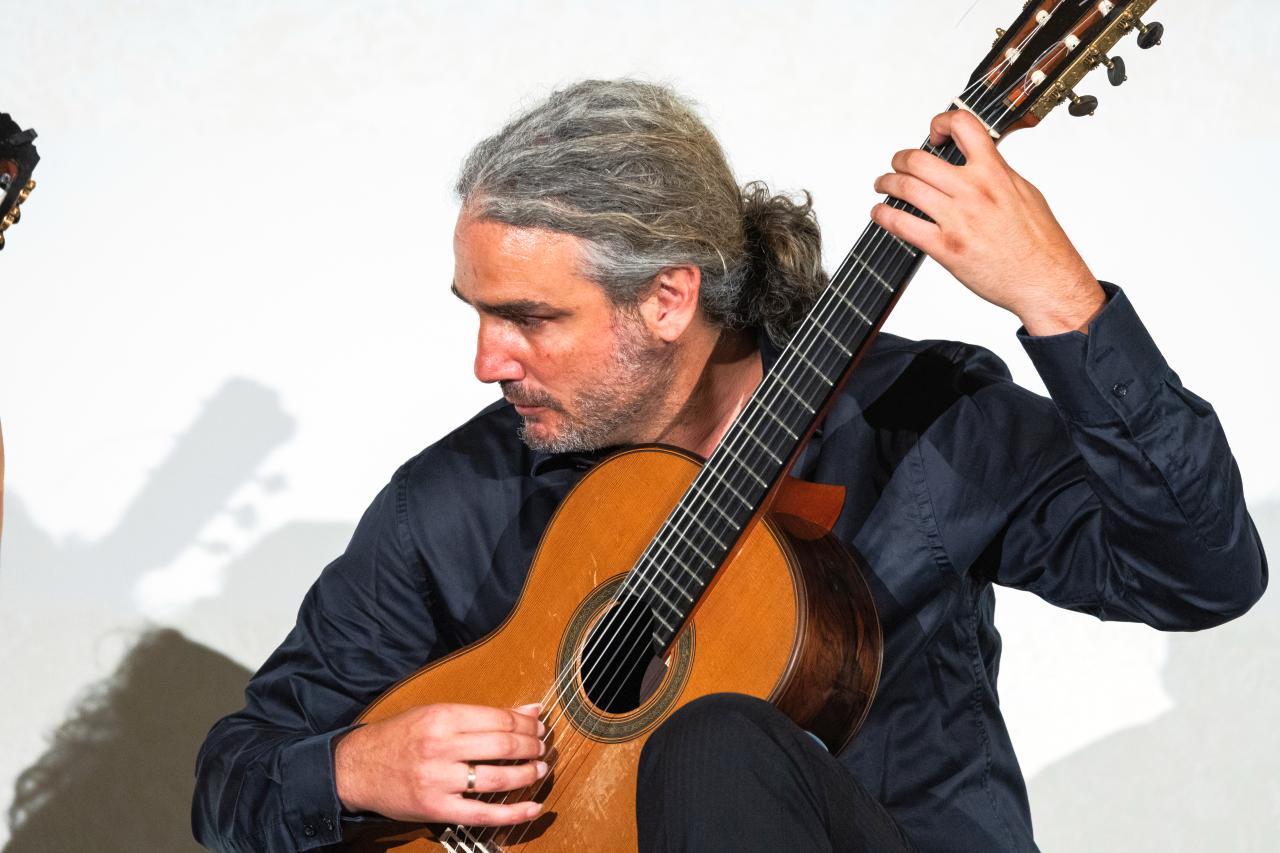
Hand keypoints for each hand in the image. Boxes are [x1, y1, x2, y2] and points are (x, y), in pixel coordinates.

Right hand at [334, 702, 547, 825]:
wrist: (357, 768)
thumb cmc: (399, 737)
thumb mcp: (436, 713)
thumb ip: (483, 714)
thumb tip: (531, 709)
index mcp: (443, 717)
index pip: (500, 719)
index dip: (527, 724)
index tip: (539, 726)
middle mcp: (441, 747)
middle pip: (503, 745)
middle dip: (532, 746)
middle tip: (543, 747)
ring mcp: (439, 780)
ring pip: (497, 778)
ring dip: (527, 774)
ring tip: (539, 769)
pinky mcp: (436, 809)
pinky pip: (483, 814)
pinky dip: (513, 813)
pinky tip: (533, 807)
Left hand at [870, 110, 1104, 335]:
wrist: (1045, 281)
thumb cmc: (1040, 242)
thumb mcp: (1025, 192)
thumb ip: (997, 173)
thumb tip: (978, 161)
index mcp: (995, 172)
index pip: (964, 126)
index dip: (942, 122)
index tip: (935, 133)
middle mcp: (974, 191)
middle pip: (919, 159)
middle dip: (900, 159)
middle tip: (897, 164)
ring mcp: (958, 219)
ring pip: (905, 188)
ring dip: (886, 183)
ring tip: (883, 185)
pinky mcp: (946, 248)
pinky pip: (903, 225)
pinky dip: (884, 215)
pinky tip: (881, 213)